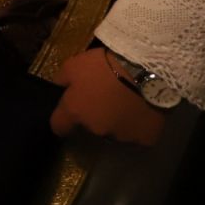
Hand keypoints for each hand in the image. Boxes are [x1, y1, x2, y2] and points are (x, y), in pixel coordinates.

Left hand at [50, 49, 165, 146]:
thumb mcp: (72, 65)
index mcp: (75, 112)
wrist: (144, 70)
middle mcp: (96, 129)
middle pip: (91, 127)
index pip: (59, 126)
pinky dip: (139, 125)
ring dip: (117, 120)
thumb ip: (61, 80)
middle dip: (95, 115)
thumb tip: (58, 88)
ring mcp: (122, 136)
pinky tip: (143, 110)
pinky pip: (139, 135)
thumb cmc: (104, 65)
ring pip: (115, 131)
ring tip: (126, 101)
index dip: (63, 121)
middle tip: (105, 97)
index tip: (68, 114)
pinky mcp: (145, 139)